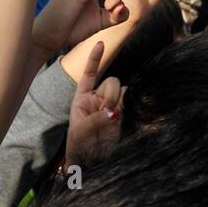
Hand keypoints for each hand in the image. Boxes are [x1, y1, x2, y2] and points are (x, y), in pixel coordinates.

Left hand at [65, 41, 122, 169]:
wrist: (91, 163)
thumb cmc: (79, 146)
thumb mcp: (81, 132)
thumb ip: (96, 120)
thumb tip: (114, 112)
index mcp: (82, 98)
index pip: (89, 74)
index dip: (94, 59)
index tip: (102, 44)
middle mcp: (97, 98)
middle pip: (110, 81)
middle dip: (110, 95)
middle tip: (106, 113)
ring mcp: (110, 105)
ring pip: (120, 90)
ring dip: (116, 101)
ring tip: (111, 119)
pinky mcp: (122, 113)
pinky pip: (128, 100)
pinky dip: (127, 104)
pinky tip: (120, 115)